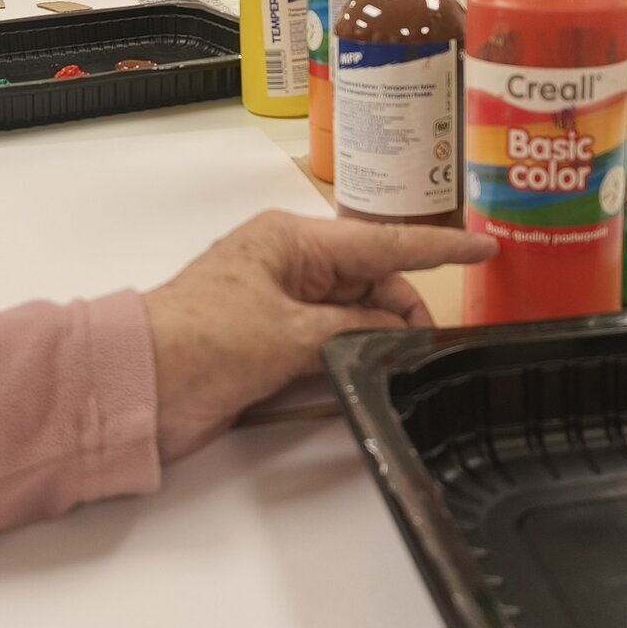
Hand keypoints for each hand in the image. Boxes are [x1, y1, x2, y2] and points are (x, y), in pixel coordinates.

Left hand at [141, 211, 495, 461]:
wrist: (142, 387)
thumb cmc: (201, 340)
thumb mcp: (293, 333)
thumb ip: (356, 330)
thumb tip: (398, 333)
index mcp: (291, 240)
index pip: (381, 241)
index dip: (437, 249)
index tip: (484, 248)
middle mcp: (289, 265)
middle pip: (371, 281)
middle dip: (403, 309)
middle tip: (430, 346)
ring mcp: (281, 305)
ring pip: (353, 314)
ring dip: (376, 337)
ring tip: (403, 362)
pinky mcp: (272, 343)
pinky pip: (329, 342)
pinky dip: (350, 356)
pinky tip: (368, 372)